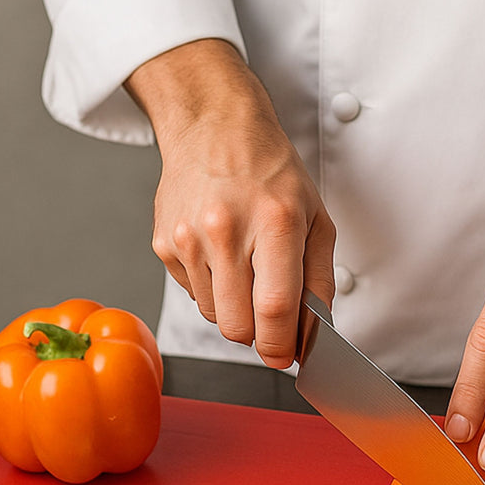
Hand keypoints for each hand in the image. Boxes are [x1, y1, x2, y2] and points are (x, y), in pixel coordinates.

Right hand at [126, 39, 335, 367]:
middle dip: (258, 335)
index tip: (286, 357)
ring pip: (214, 316)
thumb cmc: (271, 173)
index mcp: (273, 222)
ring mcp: (189, 238)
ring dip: (235, 309)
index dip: (282, 346)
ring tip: (245, 267)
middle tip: (270, 318)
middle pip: (237, 327)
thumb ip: (319, 279)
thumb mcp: (315, 217)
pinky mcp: (164, 244)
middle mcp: (226, 230)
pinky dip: (212, 288)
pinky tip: (220, 253)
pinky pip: (192, 294)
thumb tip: (313, 334)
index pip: (275, 308)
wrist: (214, 127)